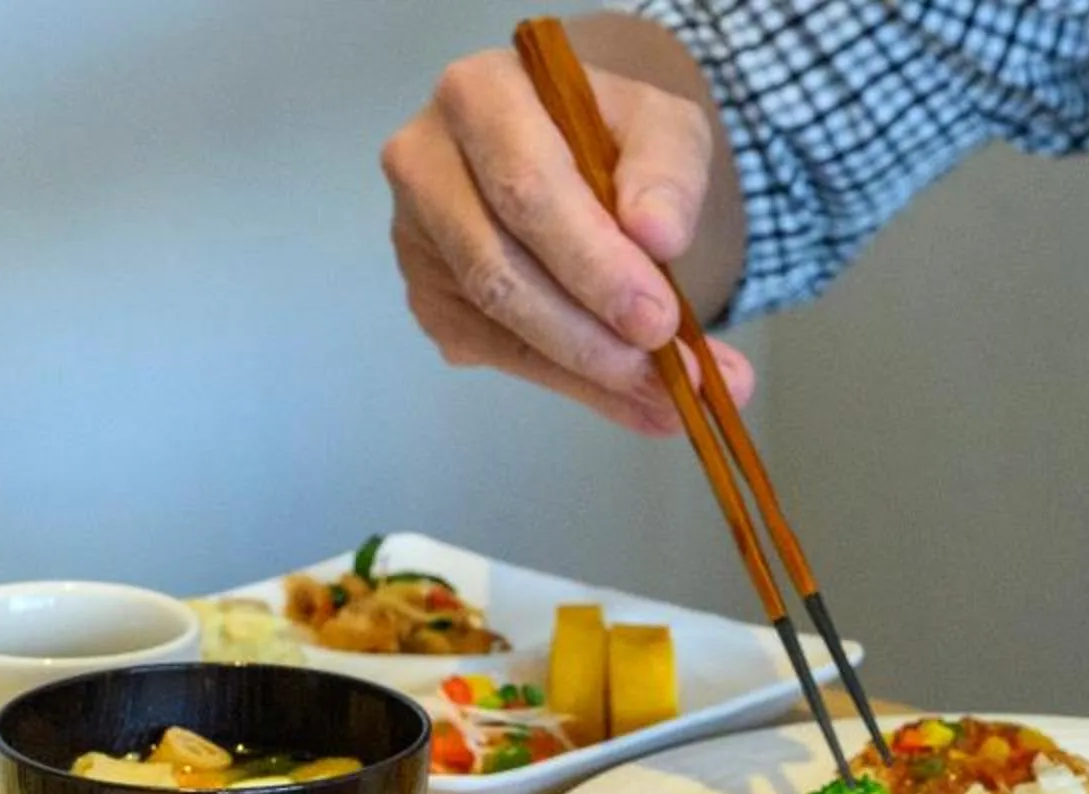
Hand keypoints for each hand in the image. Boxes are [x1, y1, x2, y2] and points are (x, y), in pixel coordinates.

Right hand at [383, 27, 750, 433]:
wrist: (572, 155)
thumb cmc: (610, 135)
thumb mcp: (662, 127)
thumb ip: (668, 169)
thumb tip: (656, 235)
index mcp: (478, 96)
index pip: (527, 189)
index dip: (593, 263)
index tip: (660, 321)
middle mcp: (425, 165)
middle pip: (498, 270)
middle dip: (589, 336)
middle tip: (669, 379)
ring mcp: (419, 242)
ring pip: (495, 326)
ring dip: (587, 374)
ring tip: (669, 402)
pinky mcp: (432, 302)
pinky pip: (499, 356)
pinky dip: (573, 385)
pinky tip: (635, 402)